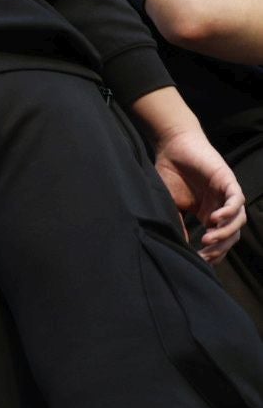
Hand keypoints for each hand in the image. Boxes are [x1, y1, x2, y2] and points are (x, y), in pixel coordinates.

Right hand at [154, 127, 245, 261]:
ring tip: (207, 240)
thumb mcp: (170, 205)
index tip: (197, 262)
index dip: (212, 253)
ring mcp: (226, 194)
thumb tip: (181, 247)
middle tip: (203, 255)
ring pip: (238, 221)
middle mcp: (220, 206)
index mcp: (208, 214)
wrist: (172, 146)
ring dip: (225, 234)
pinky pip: (237, 200)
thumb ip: (179, 224)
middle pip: (231, 235)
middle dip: (220, 249)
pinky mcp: (228, 181)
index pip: (219, 240)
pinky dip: (229, 212)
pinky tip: (213, 220)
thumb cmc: (168, 173)